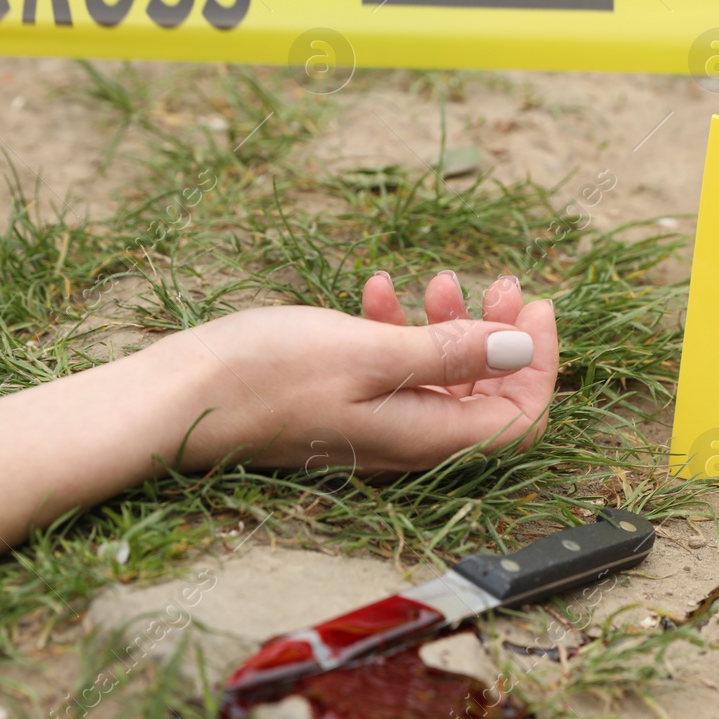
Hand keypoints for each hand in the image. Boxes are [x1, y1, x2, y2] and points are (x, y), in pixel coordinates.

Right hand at [151, 272, 558, 472]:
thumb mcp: (370, 352)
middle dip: (501, 337)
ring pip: (440, 375)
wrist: (178, 397)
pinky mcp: (342, 402)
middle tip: (500, 284)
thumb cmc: (268, 375)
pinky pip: (393, 368)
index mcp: (425, 437)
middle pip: (486, 396)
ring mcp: (373, 422)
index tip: (534, 308)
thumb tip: (523, 351)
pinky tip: (378, 290)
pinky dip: (398, 328)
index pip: (519, 419)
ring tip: (435, 279)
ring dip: (450, 325)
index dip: (541, 367)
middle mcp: (407, 438)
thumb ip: (451, 354)